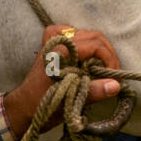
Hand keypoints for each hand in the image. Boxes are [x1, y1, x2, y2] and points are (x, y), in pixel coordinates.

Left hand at [3, 25, 121, 135]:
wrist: (23, 106)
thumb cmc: (43, 105)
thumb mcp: (69, 100)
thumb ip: (93, 91)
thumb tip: (116, 85)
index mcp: (60, 52)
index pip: (95, 45)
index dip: (110, 60)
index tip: (115, 78)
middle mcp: (57, 41)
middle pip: (95, 37)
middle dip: (108, 55)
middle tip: (113, 74)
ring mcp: (54, 40)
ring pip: (89, 35)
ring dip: (100, 51)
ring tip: (104, 69)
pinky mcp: (54, 43)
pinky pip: (75, 34)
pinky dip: (86, 43)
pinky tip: (88, 56)